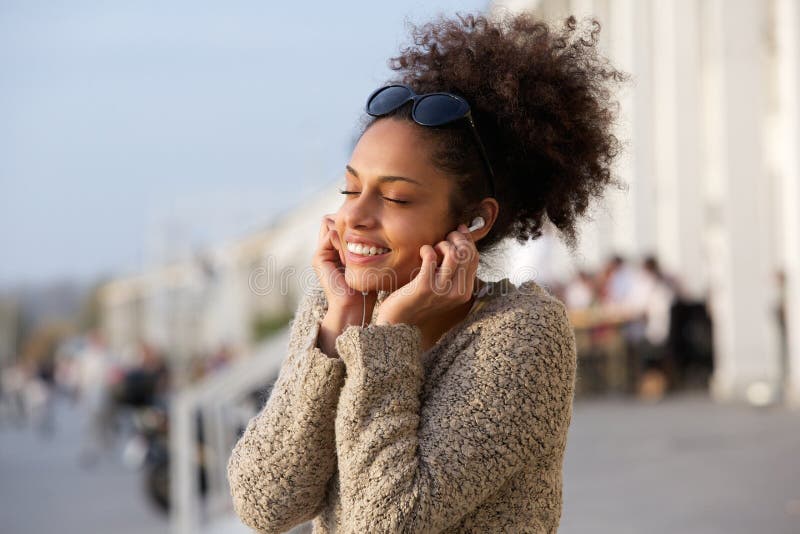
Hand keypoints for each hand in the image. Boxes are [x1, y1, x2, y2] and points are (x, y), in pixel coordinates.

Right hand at [311, 215, 376, 356]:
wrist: (355, 307)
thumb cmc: (367, 288)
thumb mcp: (369, 263)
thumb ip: (366, 246)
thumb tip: (374, 228)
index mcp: (336, 251)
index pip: (340, 222)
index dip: (352, 223)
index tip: (369, 233)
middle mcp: (326, 250)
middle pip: (333, 219)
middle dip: (348, 224)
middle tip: (364, 238)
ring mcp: (321, 254)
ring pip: (332, 224)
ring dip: (347, 233)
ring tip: (359, 250)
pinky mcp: (318, 258)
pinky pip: (331, 235)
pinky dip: (344, 241)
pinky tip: (352, 256)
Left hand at [375, 224, 478, 327]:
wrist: (399, 321)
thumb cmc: (419, 300)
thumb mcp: (443, 288)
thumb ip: (453, 271)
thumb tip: (461, 242)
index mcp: (464, 292)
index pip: (474, 258)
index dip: (468, 240)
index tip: (459, 230)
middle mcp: (456, 293)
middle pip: (466, 254)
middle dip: (456, 238)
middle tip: (445, 237)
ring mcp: (441, 290)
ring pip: (453, 254)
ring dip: (443, 243)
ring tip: (434, 247)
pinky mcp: (424, 286)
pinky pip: (431, 257)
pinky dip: (427, 249)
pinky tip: (423, 252)